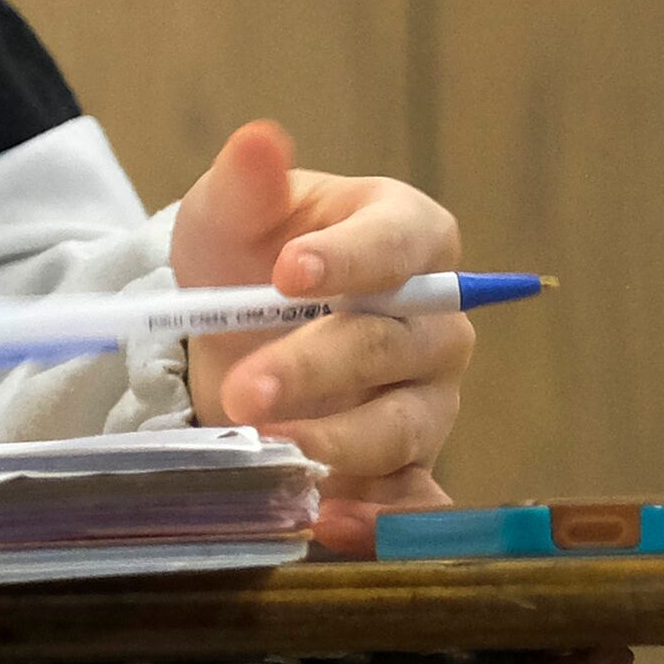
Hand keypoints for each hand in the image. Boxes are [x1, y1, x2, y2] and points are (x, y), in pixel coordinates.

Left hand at [176, 118, 470, 553]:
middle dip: (317, 368)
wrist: (229, 330)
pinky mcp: (407, 464)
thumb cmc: (246, 256)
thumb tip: (259, 140)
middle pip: (394, 345)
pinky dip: (375, 518)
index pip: (402, 243)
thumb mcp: (230, 213)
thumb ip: (246, 183)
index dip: (352, 258)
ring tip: (269, 451)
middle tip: (245, 390)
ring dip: (335, 443)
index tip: (288, 273)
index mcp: (407, 235)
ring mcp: (426, 397)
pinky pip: (411, 498)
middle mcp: (434, 321)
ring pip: (401, 426)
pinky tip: (325, 523)